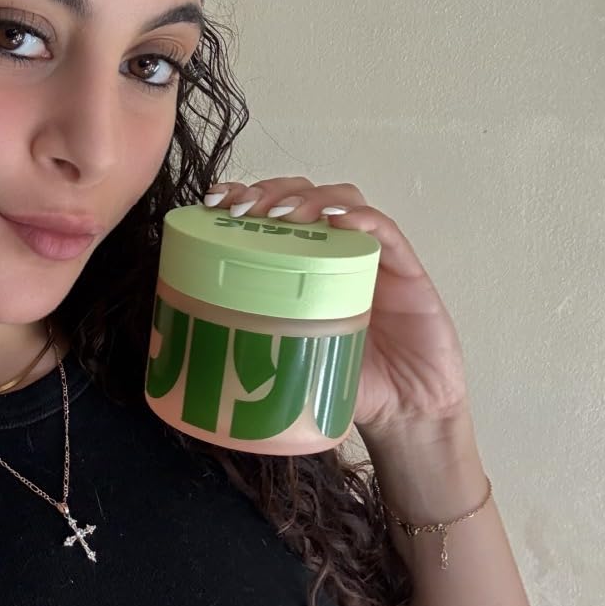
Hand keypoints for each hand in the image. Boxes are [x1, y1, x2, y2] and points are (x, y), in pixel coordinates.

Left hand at [202, 178, 471, 441]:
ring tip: (283, 215)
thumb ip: (258, 345)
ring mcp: (374, 256)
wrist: (408, 413)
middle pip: (305, 195)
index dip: (246, 196)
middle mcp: (338, 252)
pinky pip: (386, 231)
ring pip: (343, 200)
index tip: (215, 201)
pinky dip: (362, 219)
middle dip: (271, 192)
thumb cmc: (350, 383)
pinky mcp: (408, 270)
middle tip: (244, 209)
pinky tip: (339, 220)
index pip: (275, 212)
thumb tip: (196, 346)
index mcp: (306, 267)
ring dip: (311, 198)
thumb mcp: (292, 362)